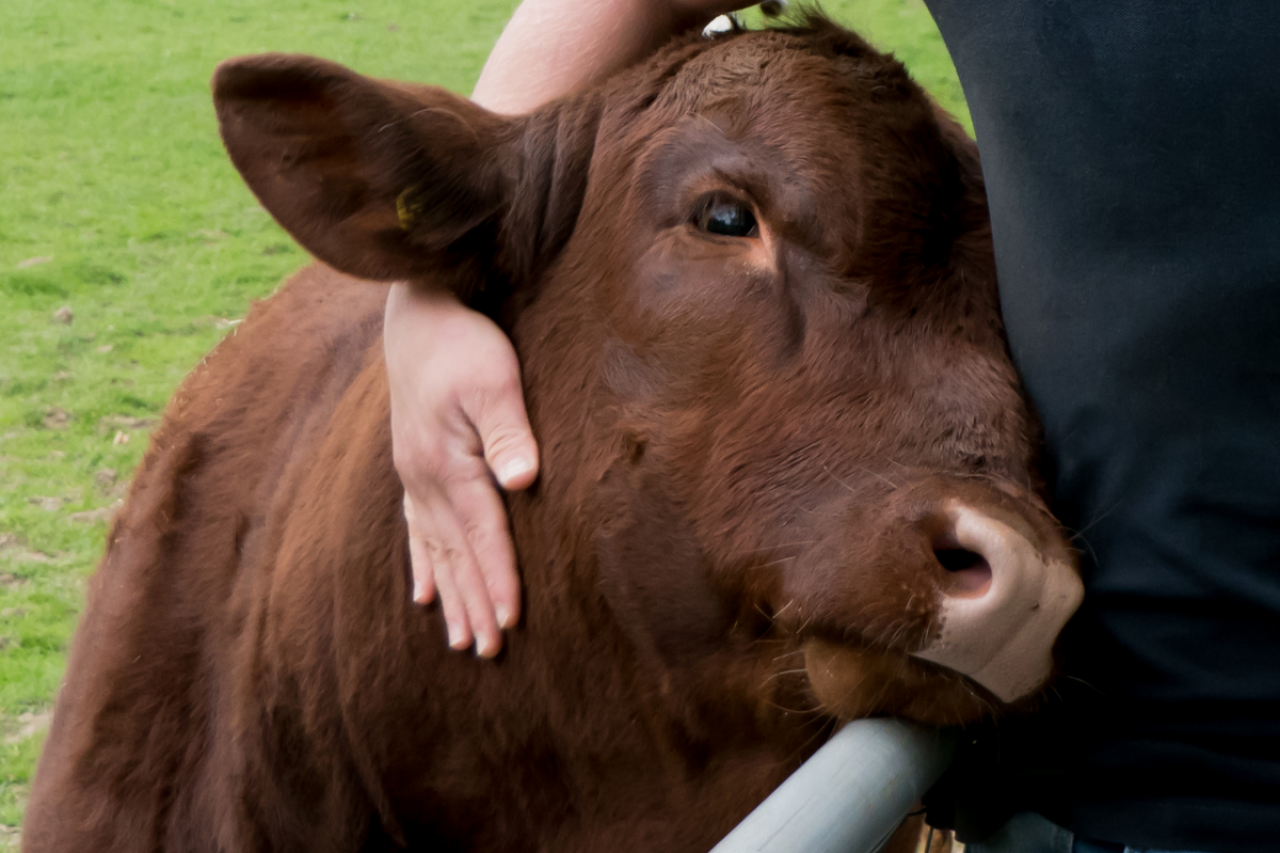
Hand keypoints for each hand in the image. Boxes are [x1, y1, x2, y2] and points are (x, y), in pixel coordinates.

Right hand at [385, 283, 537, 657]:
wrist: (416, 318)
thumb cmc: (464, 345)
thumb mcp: (494, 378)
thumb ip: (510, 429)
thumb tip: (524, 478)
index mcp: (449, 465)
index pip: (482, 534)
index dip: (498, 579)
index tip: (510, 622)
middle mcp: (426, 480)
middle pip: (456, 554)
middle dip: (473, 604)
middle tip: (486, 652)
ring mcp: (415, 476)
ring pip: (436, 550)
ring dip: (450, 595)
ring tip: (458, 640)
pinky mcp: (414, 467)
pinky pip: (416, 529)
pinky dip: (423, 563)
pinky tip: (422, 592)